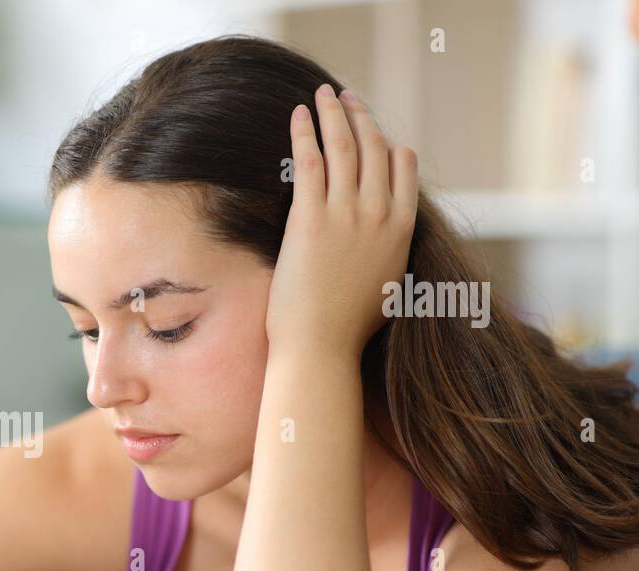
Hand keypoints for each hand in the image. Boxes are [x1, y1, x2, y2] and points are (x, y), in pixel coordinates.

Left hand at [265, 84, 418, 357]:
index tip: (374, 129)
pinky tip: (299, 113)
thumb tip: (387, 248)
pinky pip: (310, 161)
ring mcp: (346, 214)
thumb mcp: (387, 288)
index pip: (403, 168)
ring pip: (344, 146)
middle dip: (360, 116)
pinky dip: (305, 132)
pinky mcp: (311, 218)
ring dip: (334, 113)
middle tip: (346, 98)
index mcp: (402, 229)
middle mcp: (379, 214)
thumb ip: (390, 255)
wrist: (321, 347)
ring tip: (324, 94)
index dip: (387, 143)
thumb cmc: (347, 329)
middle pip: (374, 148)